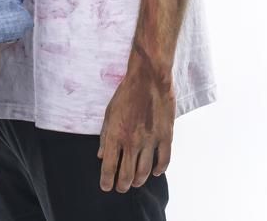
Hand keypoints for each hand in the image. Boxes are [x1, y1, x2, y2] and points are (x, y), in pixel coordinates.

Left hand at [97, 58, 175, 192]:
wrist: (148, 79)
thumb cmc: (126, 94)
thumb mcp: (109, 113)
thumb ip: (105, 136)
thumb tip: (101, 155)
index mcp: (115, 135)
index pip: (109, 166)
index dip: (106, 180)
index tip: (106, 187)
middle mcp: (132, 141)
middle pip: (127, 174)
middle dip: (122, 185)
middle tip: (121, 188)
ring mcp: (150, 140)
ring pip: (145, 171)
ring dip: (139, 180)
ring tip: (135, 182)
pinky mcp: (165, 136)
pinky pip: (164, 160)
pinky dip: (160, 170)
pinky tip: (156, 172)